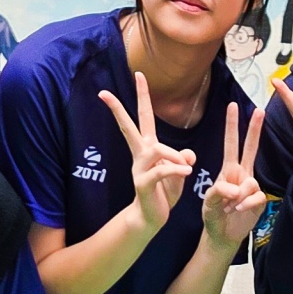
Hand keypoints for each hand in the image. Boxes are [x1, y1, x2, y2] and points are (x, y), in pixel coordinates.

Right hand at [99, 74, 195, 228]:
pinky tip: (186, 171)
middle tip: (104, 93)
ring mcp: (139, 168)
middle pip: (129, 126)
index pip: (143, 117)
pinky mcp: (143, 183)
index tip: (138, 75)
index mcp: (149, 148)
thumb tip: (188, 155)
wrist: (152, 218)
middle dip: (118, 109)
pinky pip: (161, 170)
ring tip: (187, 168)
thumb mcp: (179, 172)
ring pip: (156, 149)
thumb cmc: (164, 193)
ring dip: (174, 156)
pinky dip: (175, 169)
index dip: (142, 96)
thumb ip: (183, 160)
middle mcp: (140, 154)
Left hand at [200, 104, 269, 255]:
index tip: (233, 106)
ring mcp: (252, 187)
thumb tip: (236, 189)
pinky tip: (238, 211)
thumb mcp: (209, 202)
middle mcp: (242, 174)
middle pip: (251, 148)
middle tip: (260, 109)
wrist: (221, 235)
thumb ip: (219, 191)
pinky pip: (256, 197)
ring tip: (229, 208)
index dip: (232, 126)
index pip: (232, 143)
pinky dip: (246, 205)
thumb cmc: (213, 215)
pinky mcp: (259, 201)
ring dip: (238, 197)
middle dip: (254, 129)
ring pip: (251, 182)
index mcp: (228, 169)